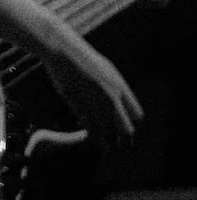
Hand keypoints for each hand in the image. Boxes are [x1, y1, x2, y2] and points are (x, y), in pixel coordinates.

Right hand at [43, 31, 141, 152]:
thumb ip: (116, 88)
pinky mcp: (78, 105)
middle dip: (125, 140)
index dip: (133, 124)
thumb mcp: (107, 69)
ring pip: (107, 133)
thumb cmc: (83, 58)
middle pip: (126, 129)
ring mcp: (94, 101)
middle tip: (121, 145)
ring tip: (108, 149)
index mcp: (120, 86)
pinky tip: (92, 137)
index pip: (137, 116)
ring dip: (108, 143)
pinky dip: (93, 135)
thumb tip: (123, 104)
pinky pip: (90, 128)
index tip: (127, 130)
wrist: (62, 49)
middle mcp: (111, 96)